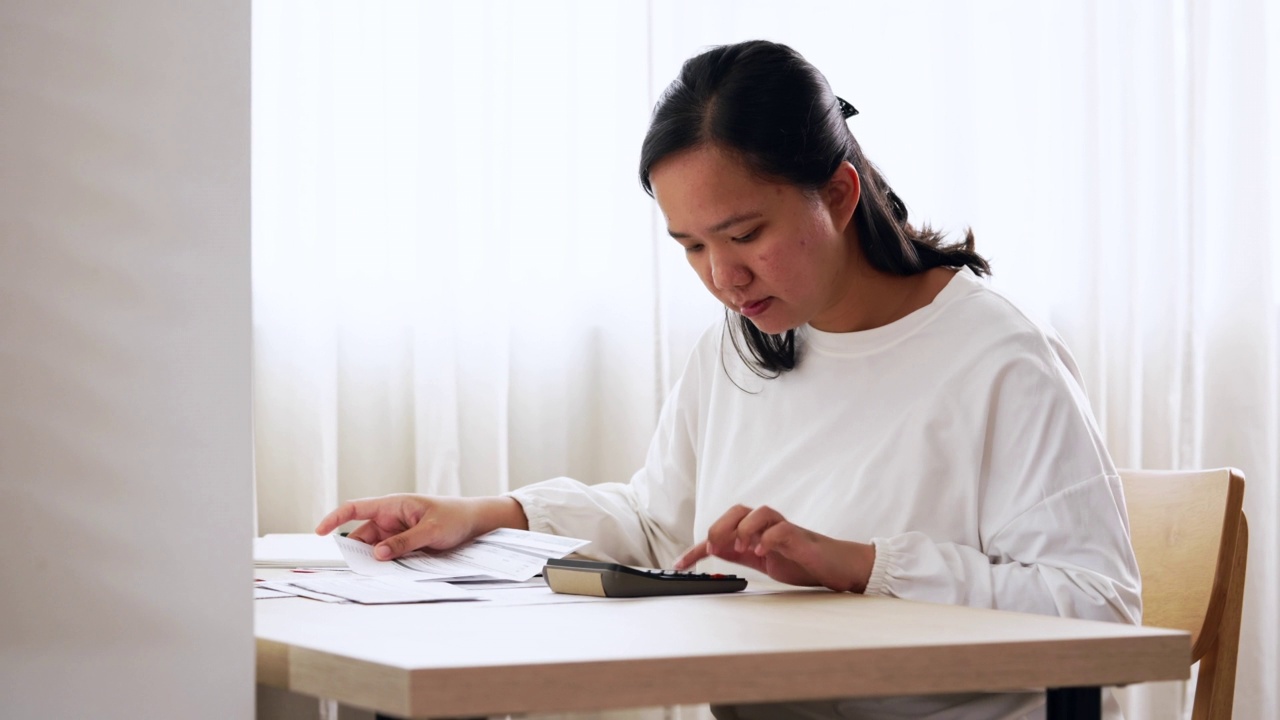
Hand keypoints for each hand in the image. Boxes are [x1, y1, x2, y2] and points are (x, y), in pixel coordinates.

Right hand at [314, 494, 525, 559]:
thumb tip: (377, 554)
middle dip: (357, 552)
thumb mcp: (431, 530)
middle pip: (362, 536)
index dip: (335, 519)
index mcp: (393, 505)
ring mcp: (396, 533)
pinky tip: (390, 574)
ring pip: (374, 549)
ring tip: (378, 575)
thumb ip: (404, 542)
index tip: (319, 532)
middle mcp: (391, 518)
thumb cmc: (454, 517)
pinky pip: (388, 556)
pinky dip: (386, 565)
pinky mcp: (404, 545)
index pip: (356, 509)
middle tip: (358, 571)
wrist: (475, 522)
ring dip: (374, 561)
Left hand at [673, 504, 875, 592]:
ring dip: (745, 528)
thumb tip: (711, 549)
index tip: (679, 565)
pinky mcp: (801, 538)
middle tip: (711, 547)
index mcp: (755, 533)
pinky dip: (768, 538)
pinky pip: (782, 530)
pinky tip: (762, 551)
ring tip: (740, 548)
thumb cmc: (801, 561)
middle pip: (739, 510)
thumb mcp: (761, 561)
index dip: (696, 548)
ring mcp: (785, 530)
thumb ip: (739, 554)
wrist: (836, 568)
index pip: (721, 531)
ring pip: (761, 512)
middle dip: (720, 526)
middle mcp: (768, 527)